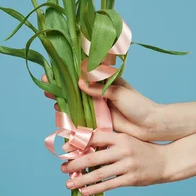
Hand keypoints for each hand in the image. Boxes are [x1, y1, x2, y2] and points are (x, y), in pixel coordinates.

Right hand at [42, 74, 169, 141]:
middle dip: (61, 85)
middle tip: (46, 84)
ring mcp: (98, 105)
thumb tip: (80, 82)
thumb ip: (99, 89)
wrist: (149, 126)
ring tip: (50, 97)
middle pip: (76, 86)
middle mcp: (99, 91)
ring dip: (63, 99)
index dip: (69, 70)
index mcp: (106, 79)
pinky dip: (69, 114)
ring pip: (76, 101)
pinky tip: (59, 111)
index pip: (84, 71)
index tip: (55, 70)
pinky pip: (80, 116)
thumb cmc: (139, 105)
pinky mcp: (98, 119)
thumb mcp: (119, 93)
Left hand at [61, 130, 169, 195]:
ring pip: (99, 174)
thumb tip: (85, 146)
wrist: (165, 161)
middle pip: (93, 157)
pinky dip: (95, 188)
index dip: (78, 142)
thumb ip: (109, 141)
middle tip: (62, 168)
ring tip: (69, 183)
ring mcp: (127, 165)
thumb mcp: (127, 139)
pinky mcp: (131, 179)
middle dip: (75, 164)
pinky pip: (109, 184)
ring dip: (81, 179)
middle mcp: (123, 150)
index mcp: (120, 137)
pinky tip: (84, 191)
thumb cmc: (142, 149)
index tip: (64, 149)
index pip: (94, 138)